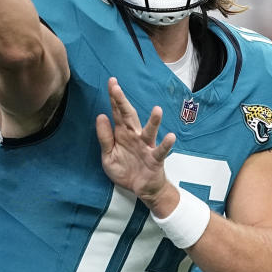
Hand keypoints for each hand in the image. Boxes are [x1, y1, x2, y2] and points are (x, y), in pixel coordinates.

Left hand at [95, 77, 176, 207]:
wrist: (141, 189)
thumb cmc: (125, 170)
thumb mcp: (108, 155)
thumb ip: (104, 137)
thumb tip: (100, 116)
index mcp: (122, 134)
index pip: (117, 113)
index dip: (113, 98)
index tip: (111, 82)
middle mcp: (135, 136)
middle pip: (129, 116)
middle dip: (122, 102)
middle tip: (117, 87)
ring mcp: (146, 146)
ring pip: (150, 131)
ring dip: (154, 121)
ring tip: (157, 110)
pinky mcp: (155, 159)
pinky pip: (161, 151)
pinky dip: (166, 144)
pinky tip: (170, 137)